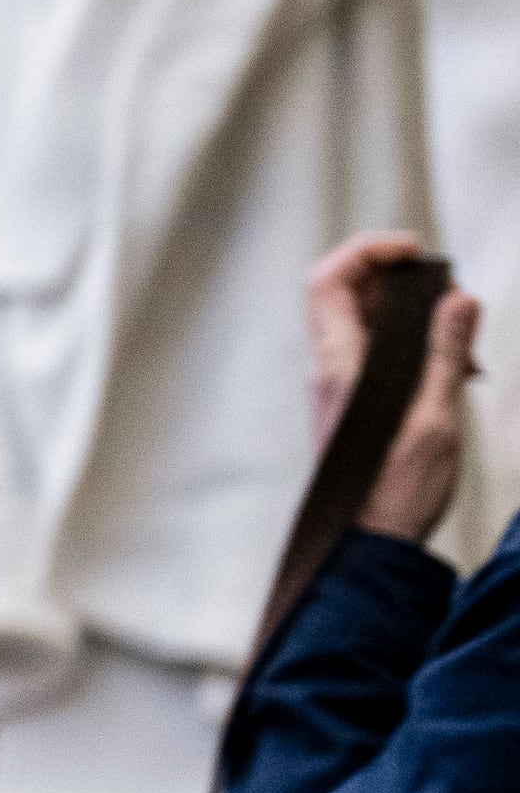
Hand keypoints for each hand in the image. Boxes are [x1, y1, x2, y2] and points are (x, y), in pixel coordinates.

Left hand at [305, 233, 480, 541]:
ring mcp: (341, 385)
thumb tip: (458, 299)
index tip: (413, 249)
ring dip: (417, 318)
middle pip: (349, 294)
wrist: (368, 543)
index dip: (365, 251)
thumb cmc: (396, 489)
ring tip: (463, 342)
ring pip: (370, 324)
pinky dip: (415, 347)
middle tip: (452, 297)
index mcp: (341, 365)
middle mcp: (331, 369)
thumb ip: (446, 354)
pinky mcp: (356, 402)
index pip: (329, 281)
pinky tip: (456, 370)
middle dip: (402, 281)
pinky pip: (380, 354)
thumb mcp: (434, 416)